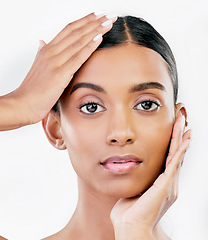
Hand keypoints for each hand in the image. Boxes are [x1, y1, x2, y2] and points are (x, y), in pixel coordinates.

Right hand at [1, 12, 116, 129]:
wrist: (23, 103)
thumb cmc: (33, 88)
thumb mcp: (38, 66)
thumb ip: (42, 52)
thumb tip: (42, 41)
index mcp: (47, 49)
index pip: (68, 29)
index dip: (84, 21)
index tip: (97, 15)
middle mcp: (51, 52)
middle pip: (75, 31)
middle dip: (94, 22)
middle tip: (109, 16)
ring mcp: (55, 62)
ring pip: (78, 41)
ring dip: (95, 30)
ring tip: (108, 23)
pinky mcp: (59, 74)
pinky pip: (77, 57)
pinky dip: (89, 47)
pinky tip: (99, 38)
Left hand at [110, 116, 190, 238]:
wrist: (130, 226)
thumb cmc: (129, 212)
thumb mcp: (134, 190)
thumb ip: (136, 180)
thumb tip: (129, 171)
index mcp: (161, 183)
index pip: (169, 158)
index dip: (172, 143)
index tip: (174, 130)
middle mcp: (169, 182)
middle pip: (176, 154)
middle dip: (179, 136)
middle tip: (182, 120)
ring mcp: (169, 183)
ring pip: (177, 155)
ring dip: (181, 138)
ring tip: (184, 123)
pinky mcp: (166, 185)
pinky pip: (175, 164)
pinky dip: (181, 151)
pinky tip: (185, 140)